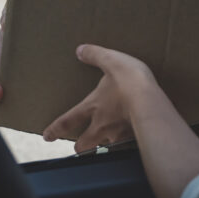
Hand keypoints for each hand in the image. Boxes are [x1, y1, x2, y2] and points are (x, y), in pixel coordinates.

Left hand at [43, 45, 157, 153]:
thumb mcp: (112, 60)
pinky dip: (129, 141)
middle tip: (80, 147)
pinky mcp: (135, 139)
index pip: (67, 121)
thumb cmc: (130, 81)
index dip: (55, 130)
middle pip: (84, 144)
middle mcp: (102, 125)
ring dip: (105, 145)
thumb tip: (80, 50)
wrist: (150, 103)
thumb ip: (96, 55)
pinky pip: (128, 145)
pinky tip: (136, 136)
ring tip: (111, 143)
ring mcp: (118, 134)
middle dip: (80, 147)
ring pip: (106, 147)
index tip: (47, 136)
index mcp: (92, 106)